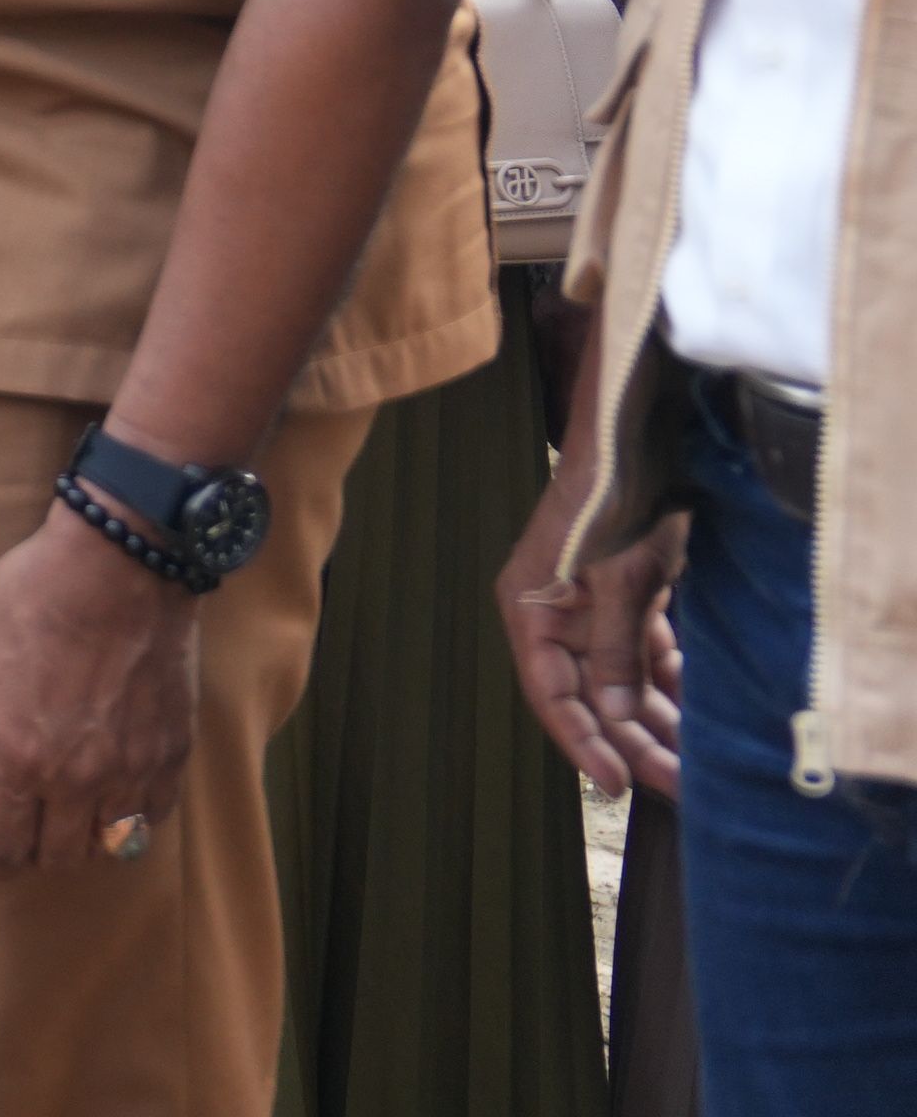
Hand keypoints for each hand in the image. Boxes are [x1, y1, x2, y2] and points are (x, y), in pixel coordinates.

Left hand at [0, 507, 197, 873]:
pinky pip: (156, 814)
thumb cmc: (32, 601)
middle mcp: (78, 779)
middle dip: (38, 852)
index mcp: (18, 758)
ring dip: (87, 840)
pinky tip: (120, 794)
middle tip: (28, 832)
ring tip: (72, 817)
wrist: (120, 568)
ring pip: (112, 845)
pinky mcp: (174, 753)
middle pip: (60, 855)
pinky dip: (135, 817)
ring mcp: (132, 770)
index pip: (5, 844)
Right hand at [499, 448, 684, 798]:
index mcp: (531, 610)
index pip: (552, 693)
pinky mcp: (627, 597)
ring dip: (656, 719)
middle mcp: (556, 616)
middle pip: (592, 696)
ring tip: (693, 765)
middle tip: (675, 787)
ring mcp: (593, 608)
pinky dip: (669, 683)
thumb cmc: (613, 502)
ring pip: (622, 680)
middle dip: (632, 740)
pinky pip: (646, 655)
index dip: (583, 741)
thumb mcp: (618, 581)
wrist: (641, 441)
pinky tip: (698, 716)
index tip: (617, 783)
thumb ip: (615, 650)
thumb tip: (616, 717)